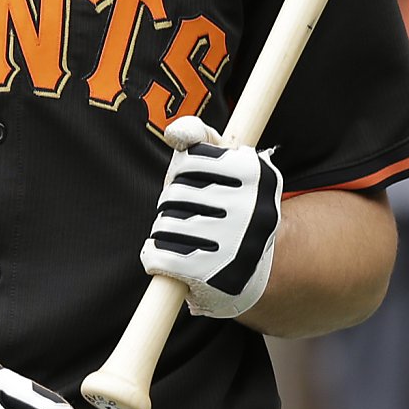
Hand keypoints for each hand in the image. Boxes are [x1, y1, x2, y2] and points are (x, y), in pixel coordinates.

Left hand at [140, 115, 282, 317]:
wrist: (254, 267)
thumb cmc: (229, 205)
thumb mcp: (224, 162)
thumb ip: (200, 135)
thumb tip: (175, 134)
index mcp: (256, 175)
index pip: (191, 161)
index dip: (182, 172)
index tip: (193, 183)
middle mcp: (252, 209)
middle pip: (176, 194)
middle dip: (171, 203)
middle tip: (184, 213)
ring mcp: (234, 244)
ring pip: (165, 225)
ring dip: (162, 230)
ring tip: (179, 235)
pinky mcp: (213, 274)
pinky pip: (160, 256)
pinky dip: (153, 256)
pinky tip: (163, 256)